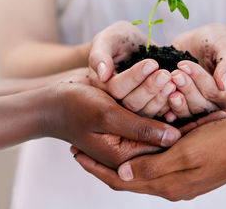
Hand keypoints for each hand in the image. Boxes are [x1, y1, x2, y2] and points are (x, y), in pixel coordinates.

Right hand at [42, 81, 180, 168]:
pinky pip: (143, 107)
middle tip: (169, 74)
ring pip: (150, 113)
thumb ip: (138, 129)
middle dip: (162, 97)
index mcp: (124, 155)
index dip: (168, 114)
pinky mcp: (124, 117)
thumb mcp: (107, 116)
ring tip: (165, 70)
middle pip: (155, 124)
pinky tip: (157, 75)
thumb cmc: (75, 107)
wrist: (52, 102)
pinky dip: (150, 92)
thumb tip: (174, 138)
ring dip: (157, 91)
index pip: (158, 141)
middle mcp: (128, 146)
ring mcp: (127, 131)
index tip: (172, 86)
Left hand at [72, 117, 225, 200]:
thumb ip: (153, 166)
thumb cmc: (223, 144)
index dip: (96, 168)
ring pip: (139, 175)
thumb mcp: (185, 151)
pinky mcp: (187, 174)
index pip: (121, 181)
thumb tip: (121, 175)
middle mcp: (170, 187)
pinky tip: (133, 148)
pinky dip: (137, 161)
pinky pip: (154, 170)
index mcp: (167, 183)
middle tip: (80, 151)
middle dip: (102, 167)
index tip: (76, 154)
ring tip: (101, 149)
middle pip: (126, 181)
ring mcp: (179, 182)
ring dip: (118, 164)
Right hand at [88, 21, 173, 117]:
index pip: (116, 88)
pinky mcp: (147, 108)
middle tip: (166, 74)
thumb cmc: (118, 39)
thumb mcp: (107, 38)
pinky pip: (158, 114)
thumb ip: (100, 54)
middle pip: (131, 103)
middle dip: (150, 88)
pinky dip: (169, 105)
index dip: (134, 77)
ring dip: (161, 98)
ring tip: (173, 81)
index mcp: (101, 85)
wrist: (133, 46)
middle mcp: (115, 100)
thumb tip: (102, 74)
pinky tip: (178, 92)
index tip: (152, 63)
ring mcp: (132, 106)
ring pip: (146, 112)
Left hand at [167, 24, 225, 118]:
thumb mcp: (224, 45)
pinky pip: (175, 113)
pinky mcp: (183, 106)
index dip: (198, 79)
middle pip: (201, 105)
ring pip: (188, 113)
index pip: (214, 91)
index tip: (183, 65)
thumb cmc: (216, 40)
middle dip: (187, 89)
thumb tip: (223, 83)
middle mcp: (216, 104)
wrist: (199, 42)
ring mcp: (198, 107)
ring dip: (177, 101)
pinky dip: (167, 109)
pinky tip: (160, 100)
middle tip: (174, 74)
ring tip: (167, 86)